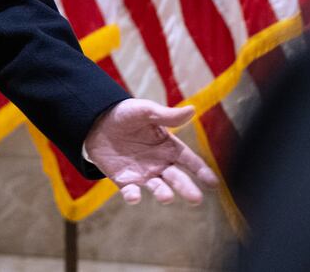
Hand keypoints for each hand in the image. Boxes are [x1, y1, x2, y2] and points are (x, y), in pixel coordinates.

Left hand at [83, 99, 219, 205]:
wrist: (96, 121)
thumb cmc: (126, 114)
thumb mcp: (146, 111)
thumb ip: (167, 115)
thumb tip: (192, 110)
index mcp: (169, 146)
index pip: (189, 160)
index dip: (202, 171)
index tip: (213, 183)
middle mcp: (160, 163)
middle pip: (177, 177)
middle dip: (186, 188)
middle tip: (196, 199)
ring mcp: (143, 173)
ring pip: (157, 187)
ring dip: (162, 193)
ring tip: (167, 197)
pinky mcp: (124, 180)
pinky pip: (130, 191)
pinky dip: (132, 195)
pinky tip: (134, 196)